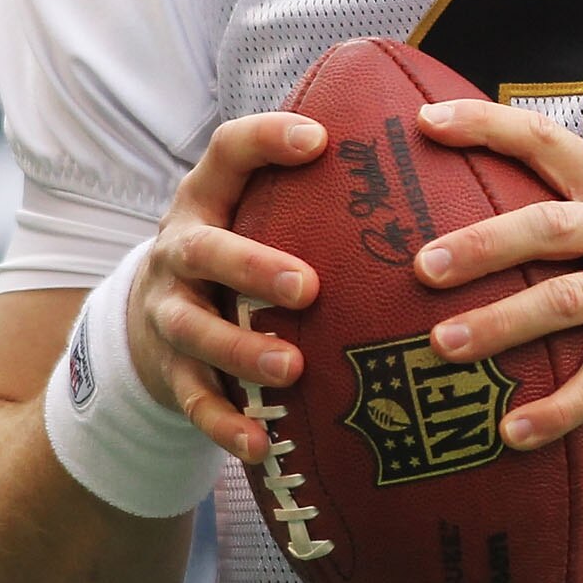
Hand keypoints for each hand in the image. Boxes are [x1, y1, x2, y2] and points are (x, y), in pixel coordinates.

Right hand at [131, 113, 324, 461]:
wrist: (154, 319)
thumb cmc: (242, 247)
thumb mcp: (260, 207)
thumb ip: (317, 184)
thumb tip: (429, 138)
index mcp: (209, 198)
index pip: (229, 151)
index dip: (267, 140)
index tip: (320, 138)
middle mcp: (180, 249)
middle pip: (204, 250)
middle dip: (252, 267)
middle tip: (309, 287)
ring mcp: (169, 311)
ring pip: (194, 330)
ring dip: (242, 350)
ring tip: (293, 367)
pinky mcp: (170, 370)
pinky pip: (193, 400)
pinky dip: (224, 424)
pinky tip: (261, 444)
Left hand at [409, 101, 582, 449]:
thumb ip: (564, 204)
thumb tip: (456, 198)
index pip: (546, 139)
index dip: (486, 126)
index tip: (424, 122)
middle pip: (550, 226)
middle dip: (482, 245)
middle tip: (422, 266)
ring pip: (566, 302)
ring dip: (500, 324)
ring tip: (443, 345)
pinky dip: (555, 410)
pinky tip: (512, 433)